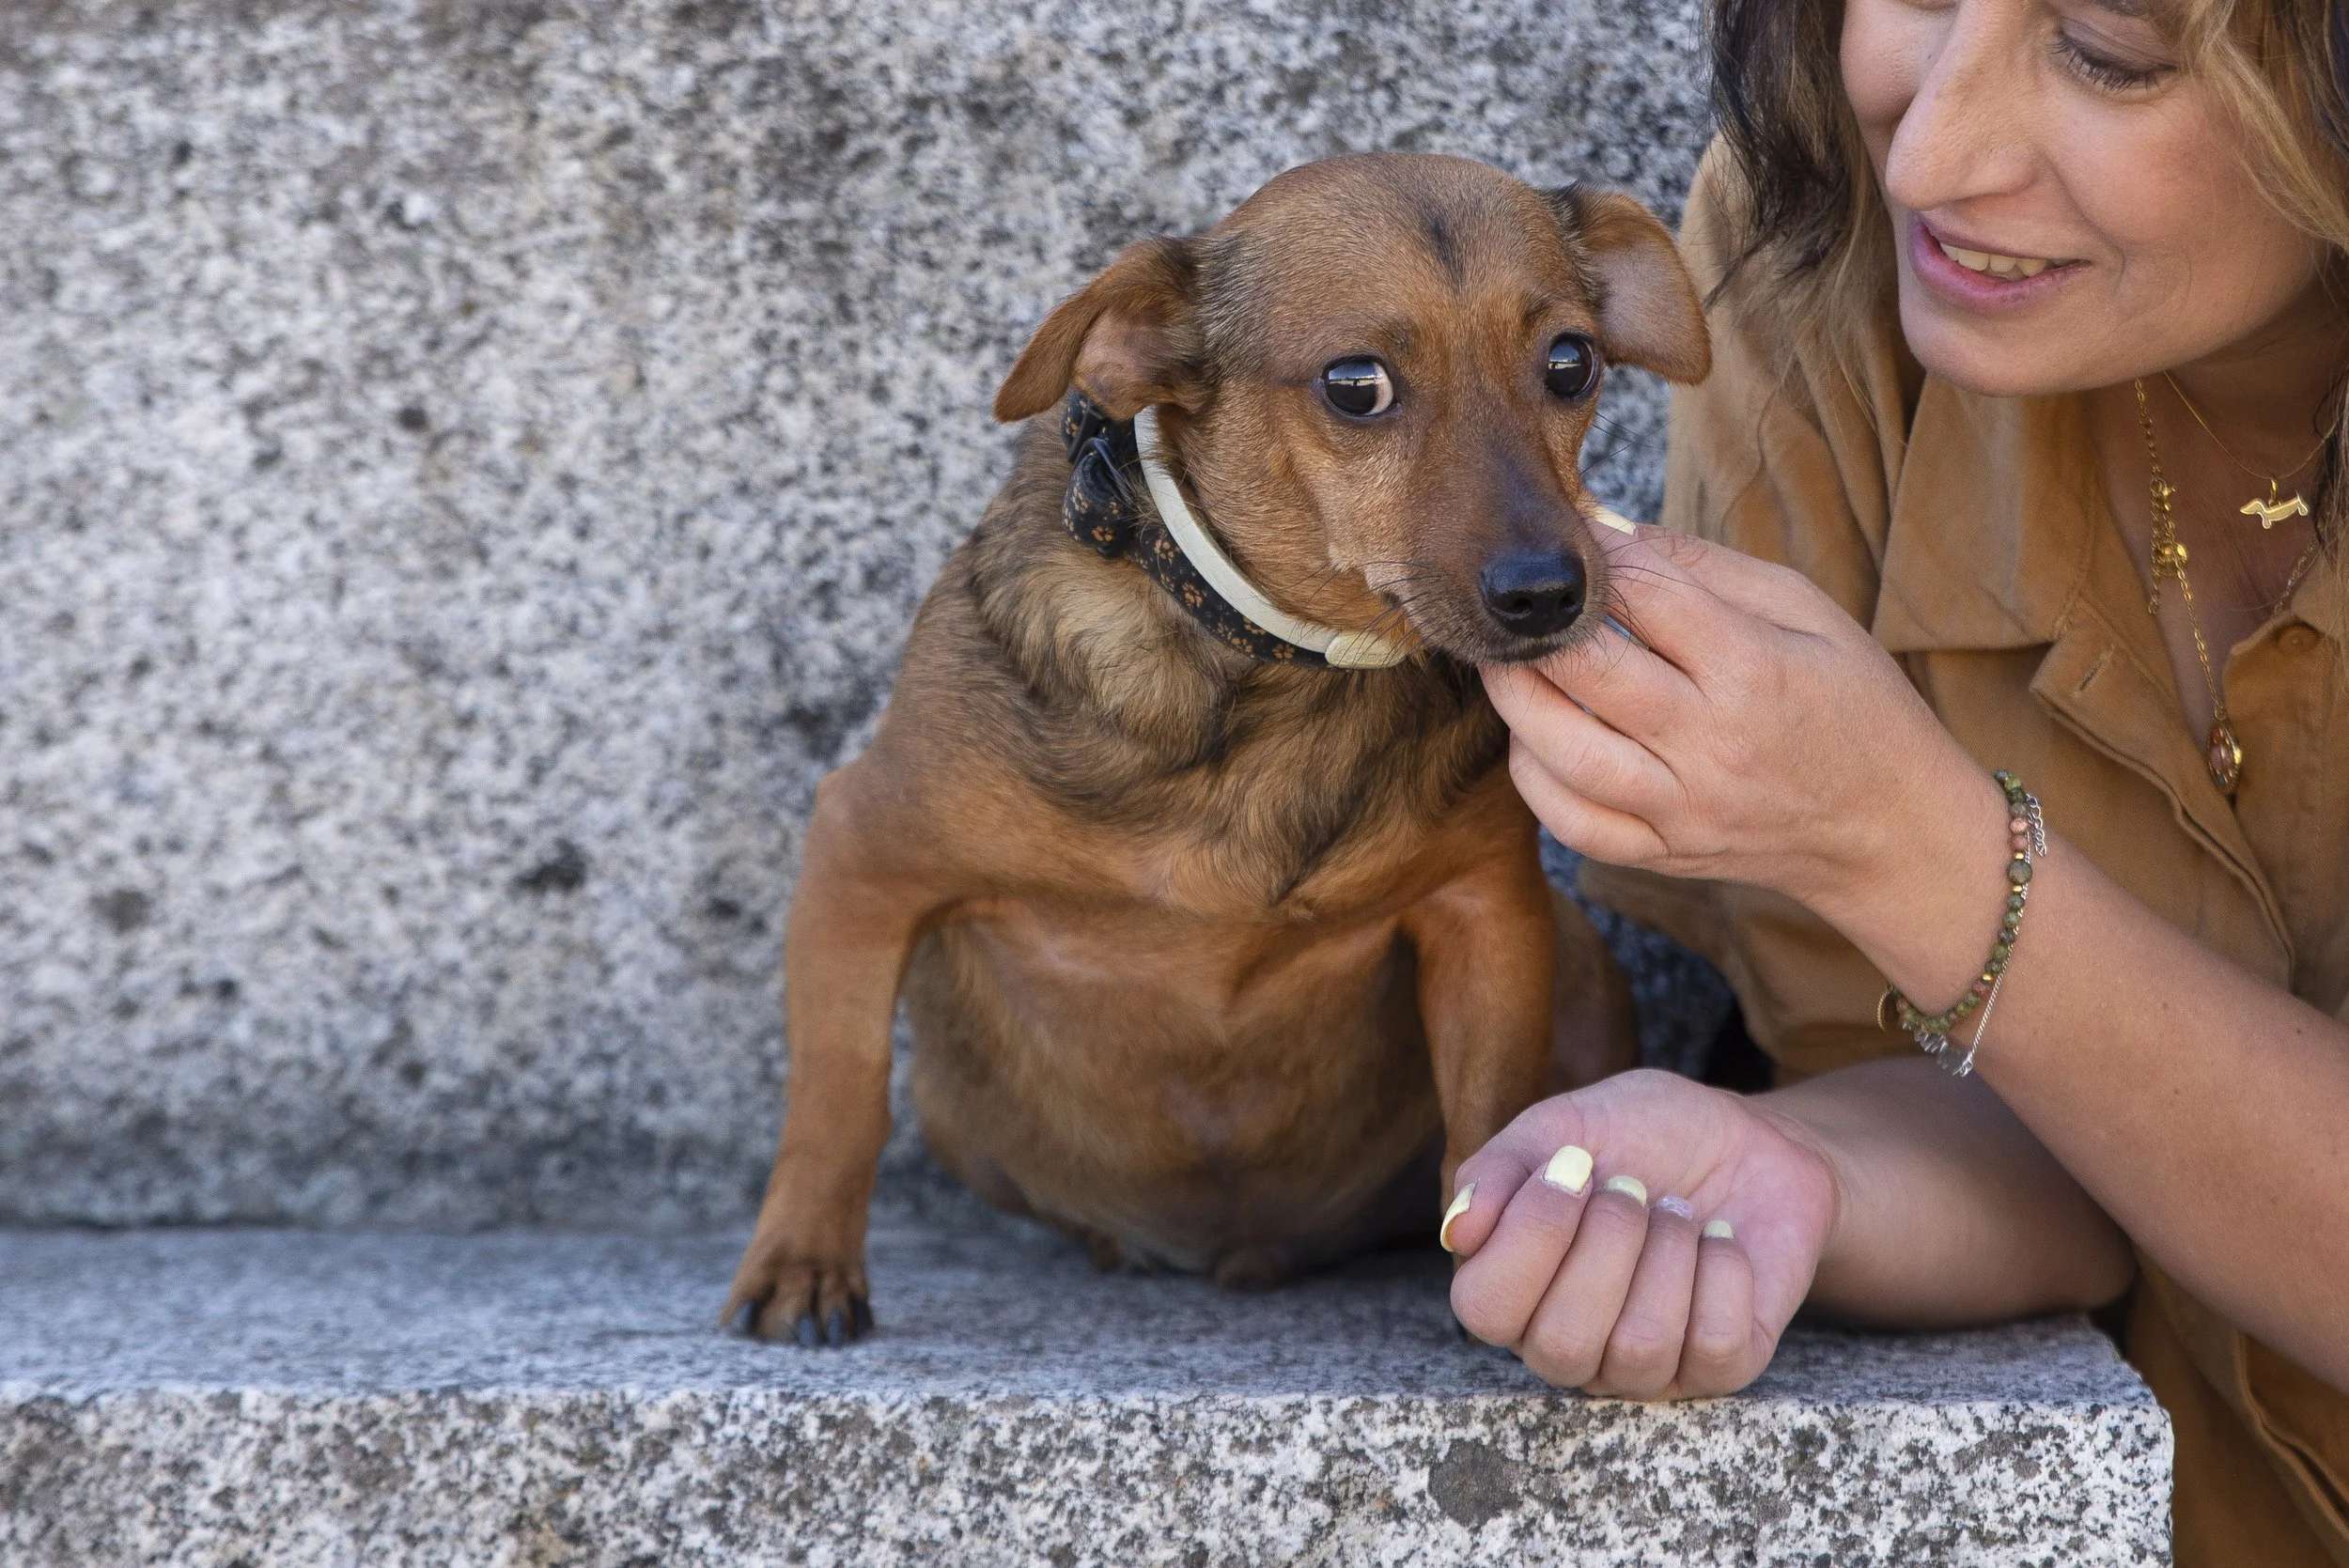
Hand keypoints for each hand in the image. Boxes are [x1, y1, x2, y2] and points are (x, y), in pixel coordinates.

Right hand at [1445, 1068, 1837, 1397]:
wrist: (1749, 1139)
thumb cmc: (1642, 1136)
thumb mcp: (1562, 1126)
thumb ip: (1499, 1170)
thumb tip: (1459, 1230)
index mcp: (1513, 1290)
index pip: (1484, 1308)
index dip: (1532, 1233)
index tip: (1573, 1163)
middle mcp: (1567, 1343)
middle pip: (1562, 1342)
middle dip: (1609, 1243)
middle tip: (1633, 1189)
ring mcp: (1643, 1367)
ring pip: (1640, 1348)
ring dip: (1668, 1252)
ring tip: (1677, 1212)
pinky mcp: (1719, 1370)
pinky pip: (1714, 1345)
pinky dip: (1723, 1271)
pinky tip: (1720, 1239)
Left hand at [1483, 526, 1994, 925]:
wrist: (1891, 829)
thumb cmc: (1852, 705)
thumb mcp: (1806, 611)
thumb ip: (1704, 567)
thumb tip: (1611, 529)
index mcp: (1753, 667)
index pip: (1644, 596)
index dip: (1594, 561)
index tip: (1571, 545)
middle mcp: (1711, 742)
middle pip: (1588, 672)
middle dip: (1537, 627)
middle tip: (1515, 604)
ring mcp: (1683, 807)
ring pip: (1562, 754)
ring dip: (1518, 700)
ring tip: (1511, 665)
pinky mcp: (1664, 853)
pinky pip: (1572, 824)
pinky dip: (1534, 780)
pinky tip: (1535, 741)